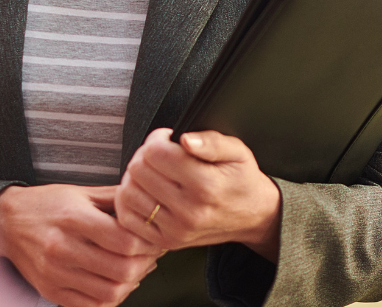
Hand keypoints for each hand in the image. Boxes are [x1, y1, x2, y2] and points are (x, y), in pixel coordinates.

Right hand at [0, 184, 163, 306]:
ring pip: (110, 292)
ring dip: (132, 283)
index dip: (147, 244)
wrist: (6, 222)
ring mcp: (56, 274)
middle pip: (121, 270)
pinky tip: (115, 282)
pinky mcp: (51, 291)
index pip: (124, 242)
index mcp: (73, 219)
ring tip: (135, 269)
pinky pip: (92, 305)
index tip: (152, 239)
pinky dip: (111, 298)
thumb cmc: (46, 205)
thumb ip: (115, 198)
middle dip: (144, 264)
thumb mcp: (80, 192)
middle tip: (149, 256)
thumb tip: (147, 203)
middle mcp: (63, 248)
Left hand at [114, 129, 281, 260]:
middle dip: (145, 156)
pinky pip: (128, 219)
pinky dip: (130, 202)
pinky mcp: (166, 242)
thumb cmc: (242, 180)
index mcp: (206, 186)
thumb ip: (211, 141)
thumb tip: (185, 139)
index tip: (168, 140)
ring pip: (128, 193)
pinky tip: (146, 192)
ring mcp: (176, 230)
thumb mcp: (237, 152)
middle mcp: (190, 211)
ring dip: (135, 178)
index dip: (158, 139)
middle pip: (138, 171)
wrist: (253, 217)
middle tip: (160, 155)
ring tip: (153, 173)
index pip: (155, 153)